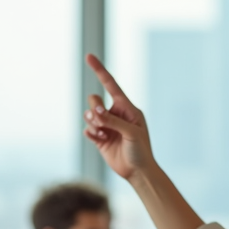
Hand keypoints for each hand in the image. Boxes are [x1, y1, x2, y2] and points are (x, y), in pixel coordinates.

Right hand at [83, 54, 156, 181]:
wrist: (138, 171)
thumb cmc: (141, 150)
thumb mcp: (131, 133)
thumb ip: (113, 120)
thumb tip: (95, 110)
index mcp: (126, 107)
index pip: (110, 84)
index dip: (99, 70)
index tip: (88, 56)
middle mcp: (115, 114)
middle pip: (94, 99)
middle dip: (94, 108)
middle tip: (101, 120)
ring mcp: (106, 125)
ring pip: (88, 114)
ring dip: (92, 122)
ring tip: (101, 132)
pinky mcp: (99, 138)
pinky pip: (87, 129)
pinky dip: (91, 133)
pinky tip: (100, 140)